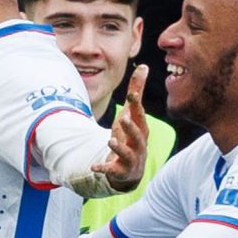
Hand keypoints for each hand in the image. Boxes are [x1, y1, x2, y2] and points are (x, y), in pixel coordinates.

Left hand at [92, 64, 148, 191]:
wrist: (132, 169)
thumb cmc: (131, 136)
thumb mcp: (132, 114)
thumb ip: (136, 91)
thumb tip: (144, 66)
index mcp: (142, 129)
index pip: (140, 116)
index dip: (137, 106)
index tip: (131, 94)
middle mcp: (139, 144)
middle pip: (137, 136)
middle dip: (131, 127)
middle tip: (122, 117)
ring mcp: (130, 159)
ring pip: (127, 154)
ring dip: (119, 147)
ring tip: (110, 140)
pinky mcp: (120, 171)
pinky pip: (112, 170)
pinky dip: (104, 168)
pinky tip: (93, 167)